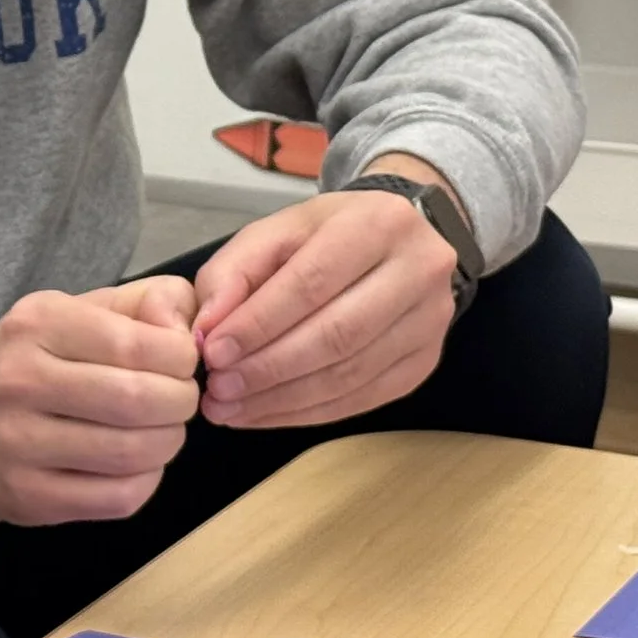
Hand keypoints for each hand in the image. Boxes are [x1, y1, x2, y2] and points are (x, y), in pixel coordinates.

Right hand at [0, 277, 199, 523]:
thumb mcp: (81, 311)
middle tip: (179, 401)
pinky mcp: (27, 496)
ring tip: (161, 430)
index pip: (138, 343)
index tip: (182, 364)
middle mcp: (19, 380)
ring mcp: (17, 444)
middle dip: (180, 403)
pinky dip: (146, 480)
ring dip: (167, 442)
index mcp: (38, 323)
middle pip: (138, 400)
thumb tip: (189, 328)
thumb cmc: (37, 362)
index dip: (181, 358)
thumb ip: (146, 303)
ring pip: (133, 452)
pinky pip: (119, 498)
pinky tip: (136, 463)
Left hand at [192, 156, 461, 429]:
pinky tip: (267, 414)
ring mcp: (431, 320)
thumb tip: (206, 331)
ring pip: (351, 374)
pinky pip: (364, 399)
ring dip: (283, 399)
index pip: (311, 283)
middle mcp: (419, 270)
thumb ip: (232, 274)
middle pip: (336, 335)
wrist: (397, 241)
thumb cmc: (327, 235)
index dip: (258, 324)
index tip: (212, 353)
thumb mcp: (275, 233)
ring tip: (231, 408)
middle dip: (268, 368)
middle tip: (218, 389)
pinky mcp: (426, 362)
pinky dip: (309, 413)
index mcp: (378, 224)